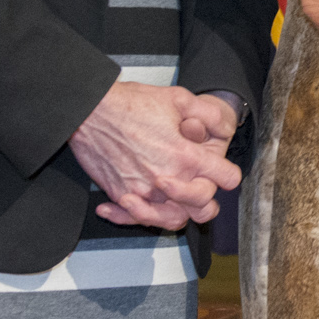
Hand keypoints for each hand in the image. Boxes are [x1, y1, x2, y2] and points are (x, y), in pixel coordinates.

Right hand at [69, 82, 244, 228]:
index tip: (224, 171)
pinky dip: (141, 217)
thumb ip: (209, 115)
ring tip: (178, 201)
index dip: (228, 173)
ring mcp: (143, 191)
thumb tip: (224, 130)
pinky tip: (139, 205)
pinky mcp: (121, 195)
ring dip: (181, 212)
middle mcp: (167, 178)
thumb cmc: (130, 103)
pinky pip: (137, 218)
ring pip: (173, 220)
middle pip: (204, 206)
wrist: (89, 110)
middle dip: (208, 196)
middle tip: (201, 185)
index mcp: (186, 155)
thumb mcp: (179, 98)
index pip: (226, 178)